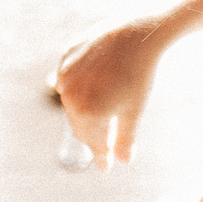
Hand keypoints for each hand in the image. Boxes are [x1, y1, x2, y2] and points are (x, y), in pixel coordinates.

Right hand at [49, 21, 162, 168]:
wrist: (136, 33)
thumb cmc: (138, 75)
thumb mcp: (134, 111)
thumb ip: (125, 139)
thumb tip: (122, 161)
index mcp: (87, 113)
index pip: (93, 143)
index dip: (101, 157)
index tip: (105, 168)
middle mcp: (69, 97)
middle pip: (81, 125)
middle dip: (94, 135)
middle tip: (107, 144)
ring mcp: (64, 75)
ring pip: (73, 103)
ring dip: (85, 112)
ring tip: (101, 115)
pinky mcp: (65, 57)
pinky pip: (68, 80)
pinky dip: (78, 88)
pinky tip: (91, 89)